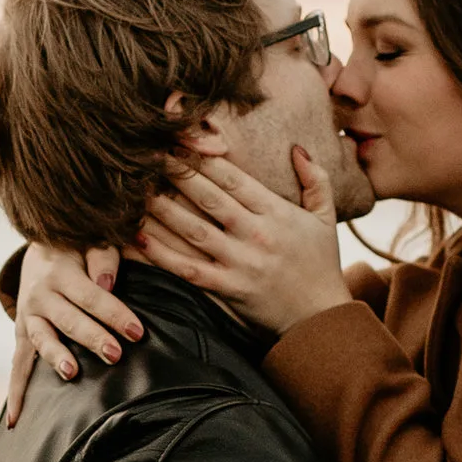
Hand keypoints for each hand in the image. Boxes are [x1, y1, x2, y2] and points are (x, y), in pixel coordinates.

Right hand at [6, 240, 144, 426]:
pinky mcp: (22, 333)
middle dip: (92, 338)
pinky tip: (15, 420)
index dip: (115, 313)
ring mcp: (28, 317)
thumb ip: (103, 258)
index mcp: (61, 272)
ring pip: (42, 340)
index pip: (91, 296)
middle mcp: (40, 295)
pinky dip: (16, 392)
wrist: (40, 251)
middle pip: (69, 319)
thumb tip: (109, 284)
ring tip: (72, 373)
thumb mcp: (91, 242)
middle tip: (115, 354)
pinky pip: (17, 364)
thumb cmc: (78, 249)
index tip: (138, 332)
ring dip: (57, 357)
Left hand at [136, 148, 349, 337]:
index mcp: (276, 213)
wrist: (321, 320)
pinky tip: (139, 238)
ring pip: (193, 230)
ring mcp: (240, 263)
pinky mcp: (228, 288)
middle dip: (176, 174)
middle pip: (208, 198)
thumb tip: (297, 148)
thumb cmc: (322, 265)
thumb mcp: (326, 218)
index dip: (203, 158)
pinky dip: (162, 254)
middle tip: (146, 155)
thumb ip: (317, 180)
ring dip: (162, 209)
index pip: (234, 178)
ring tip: (135, 190)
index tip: (178, 142)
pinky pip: (189, 268)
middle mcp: (256, 234)